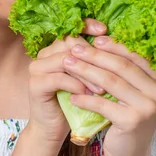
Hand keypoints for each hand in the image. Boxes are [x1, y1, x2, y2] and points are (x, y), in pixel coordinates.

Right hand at [27, 18, 107, 143]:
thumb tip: (120, 43)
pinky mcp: (35, 84)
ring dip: (87, 74)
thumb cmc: (76, 101)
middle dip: (93, 56)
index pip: (72, 29)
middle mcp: (44, 53)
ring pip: (66, 60)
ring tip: (102, 88)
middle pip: (70, 43)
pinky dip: (76, 85)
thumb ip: (96, 61)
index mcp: (56, 47)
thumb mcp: (88, 78)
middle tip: (111, 71)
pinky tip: (88, 94)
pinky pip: (58, 78)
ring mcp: (36, 68)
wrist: (54, 128)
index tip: (106, 31)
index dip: (88, 26)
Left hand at [64, 36, 155, 155]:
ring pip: (111, 82)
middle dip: (96, 55)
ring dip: (86, 71)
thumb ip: (124, 69)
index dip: (114, 45)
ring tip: (68, 65)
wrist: (129, 154)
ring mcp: (148, 107)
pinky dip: (85, 98)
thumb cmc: (127, 116)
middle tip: (75, 48)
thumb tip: (101, 38)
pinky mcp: (132, 121)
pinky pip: (103, 104)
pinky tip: (72, 95)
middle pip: (121, 67)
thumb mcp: (131, 91)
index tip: (94, 39)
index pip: (135, 56)